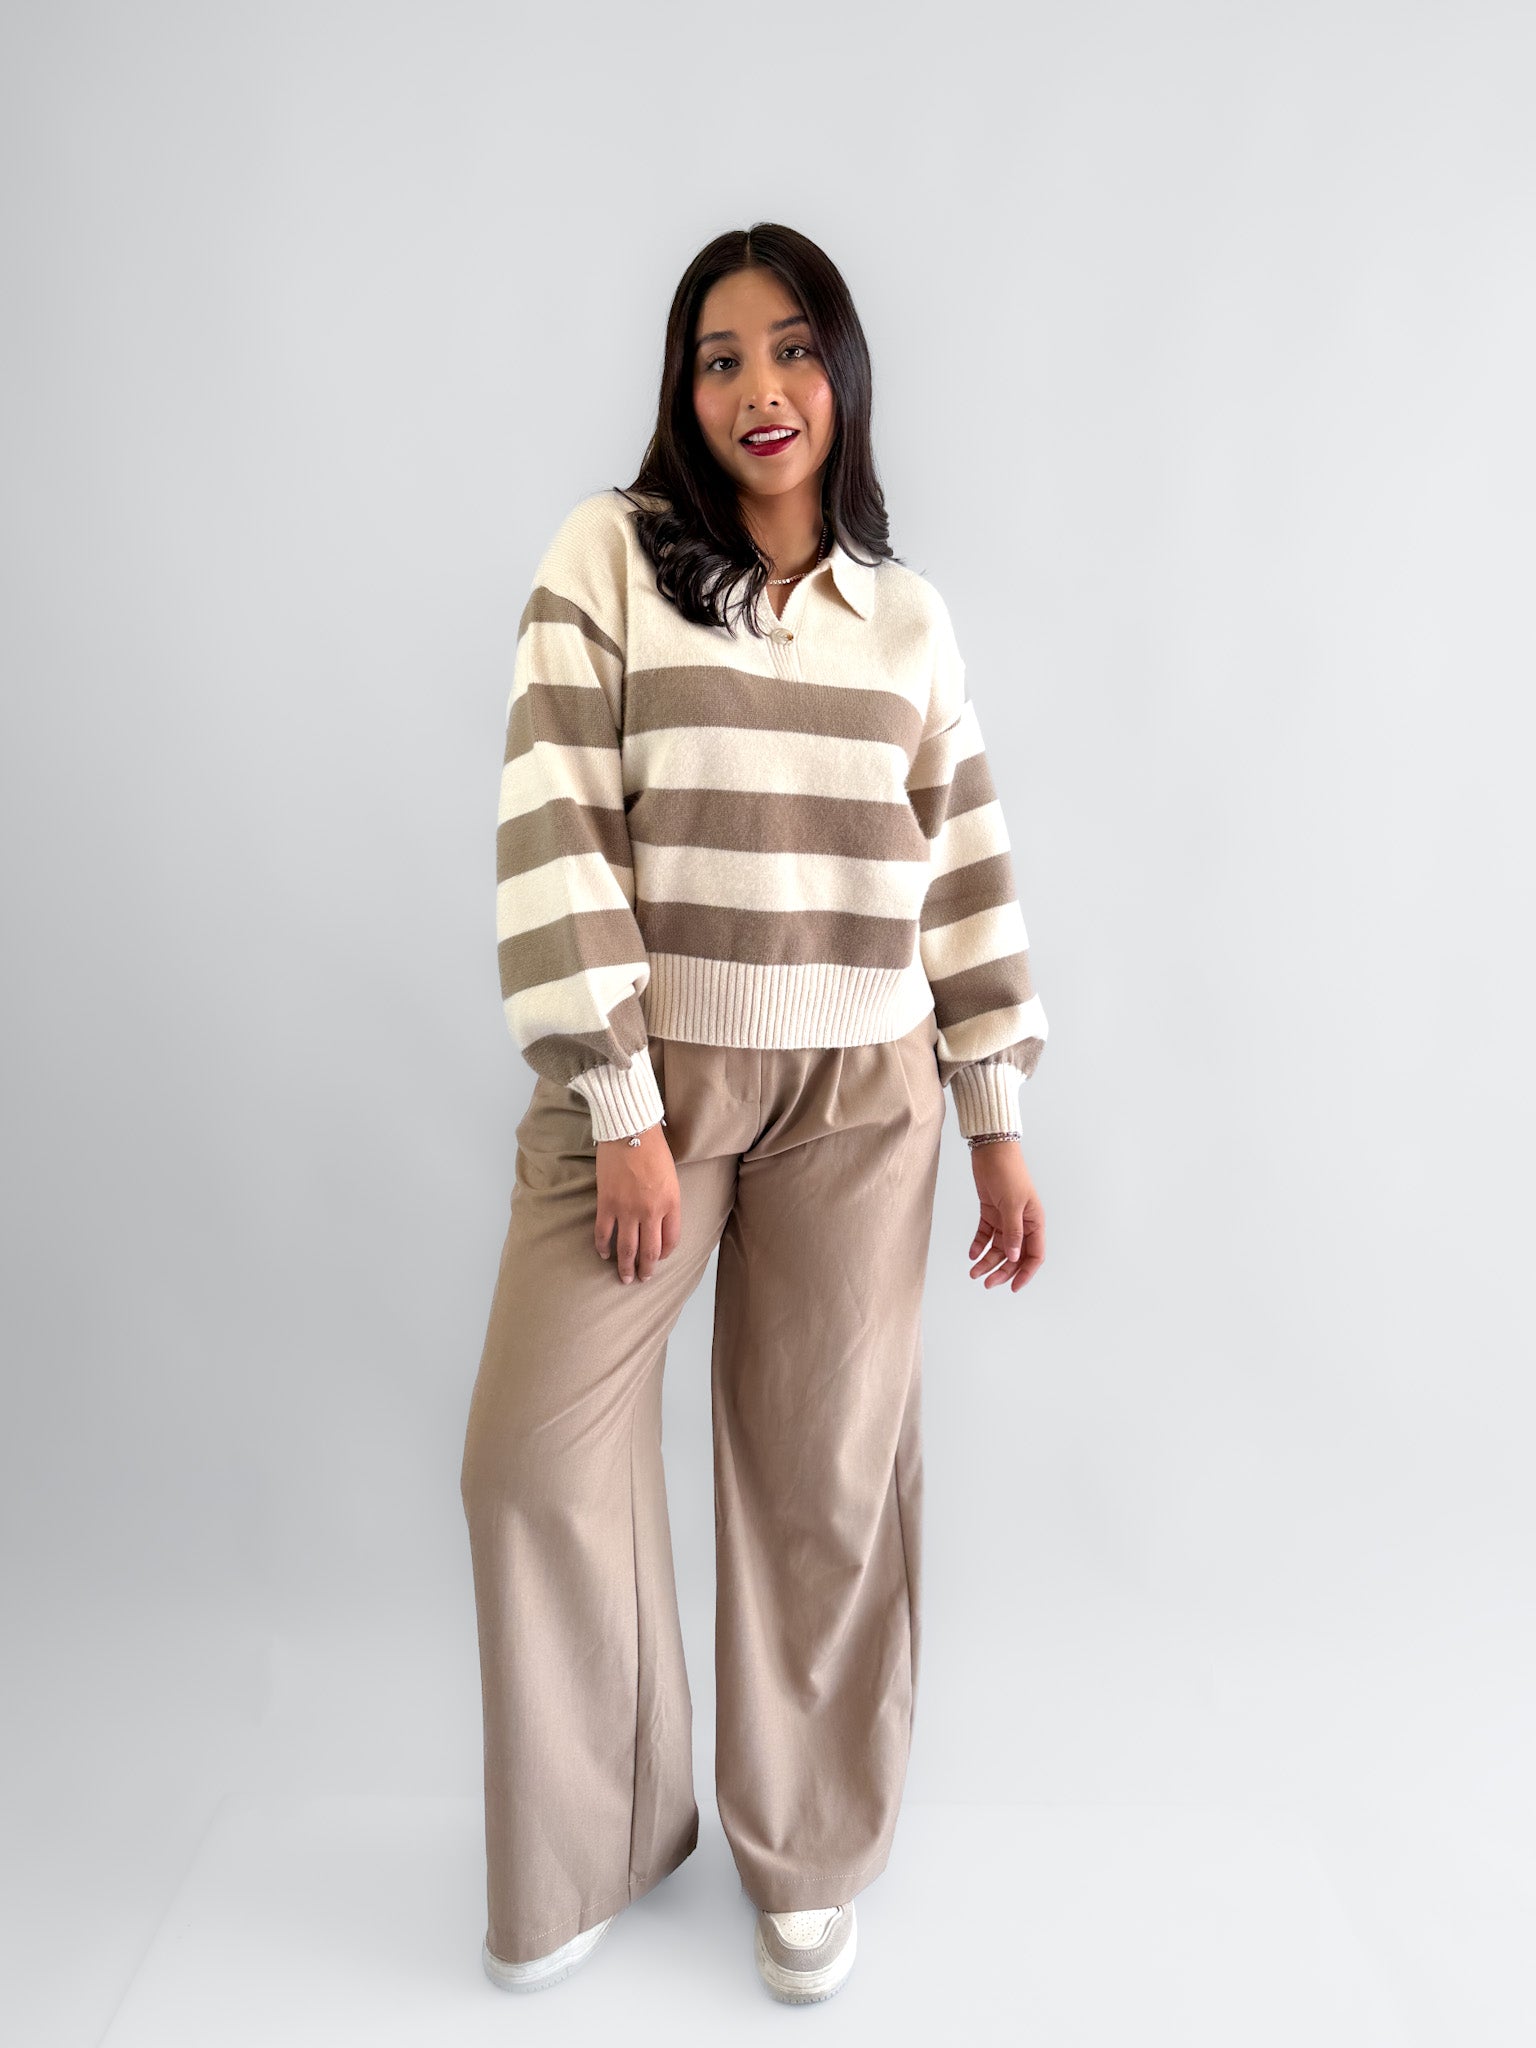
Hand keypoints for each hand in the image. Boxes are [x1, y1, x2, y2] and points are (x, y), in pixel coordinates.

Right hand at [594, 1121, 680, 1282]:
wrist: (630, 1130)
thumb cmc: (653, 1149)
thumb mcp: (671, 1177)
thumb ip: (667, 1201)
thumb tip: (659, 1222)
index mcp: (671, 1203)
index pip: (671, 1241)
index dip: (665, 1254)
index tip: (659, 1258)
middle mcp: (651, 1211)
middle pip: (649, 1251)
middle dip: (646, 1270)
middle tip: (642, 1280)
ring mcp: (628, 1209)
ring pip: (627, 1249)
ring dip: (625, 1267)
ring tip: (624, 1278)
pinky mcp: (607, 1203)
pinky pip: (604, 1232)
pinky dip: (603, 1246)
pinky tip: (603, 1253)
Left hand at [966, 1139, 1044, 1290]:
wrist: (991, 1150)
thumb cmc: (1008, 1172)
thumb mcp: (1011, 1204)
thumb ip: (1013, 1232)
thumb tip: (1014, 1257)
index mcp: (1035, 1222)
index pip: (1034, 1255)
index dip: (1026, 1273)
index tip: (1013, 1287)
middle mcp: (1022, 1223)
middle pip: (1014, 1255)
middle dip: (1001, 1271)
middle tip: (985, 1283)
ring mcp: (1006, 1218)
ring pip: (998, 1248)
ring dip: (987, 1261)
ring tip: (973, 1272)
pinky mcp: (991, 1212)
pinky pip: (986, 1234)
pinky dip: (979, 1245)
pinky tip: (971, 1254)